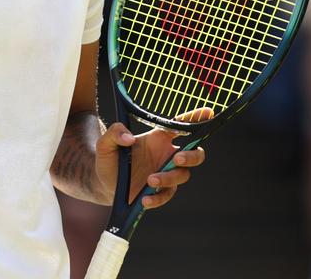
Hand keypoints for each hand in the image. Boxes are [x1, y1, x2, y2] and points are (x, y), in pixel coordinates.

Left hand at [95, 108, 211, 209]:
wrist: (102, 183)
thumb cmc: (108, 158)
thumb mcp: (105, 142)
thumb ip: (114, 133)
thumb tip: (129, 137)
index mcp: (158, 138)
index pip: (180, 126)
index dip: (195, 119)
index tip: (207, 113)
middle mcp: (166, 155)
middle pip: (194, 153)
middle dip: (192, 156)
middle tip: (177, 159)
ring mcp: (165, 173)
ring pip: (182, 175)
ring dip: (169, 178)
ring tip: (150, 180)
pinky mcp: (159, 191)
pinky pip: (166, 194)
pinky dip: (158, 197)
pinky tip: (146, 199)